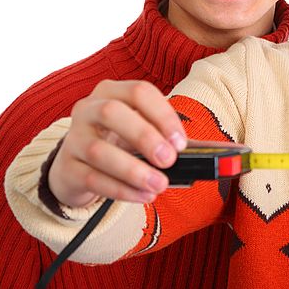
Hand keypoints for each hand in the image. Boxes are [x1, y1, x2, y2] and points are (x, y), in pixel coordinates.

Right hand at [47, 80, 187, 206]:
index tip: (182, 143)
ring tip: (159, 185)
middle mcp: (88, 109)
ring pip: (100, 151)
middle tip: (169, 160)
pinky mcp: (66, 168)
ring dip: (134, 170)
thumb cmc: (121, 143)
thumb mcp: (145, 134)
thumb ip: (175, 141)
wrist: (79, 167)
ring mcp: (73, 138)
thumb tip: (222, 154)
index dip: (163, 116)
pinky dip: (121, 189)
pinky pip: (92, 178)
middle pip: (112, 112)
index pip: (139, 92)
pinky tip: (143, 196)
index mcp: (113, 92)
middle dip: (145, 136)